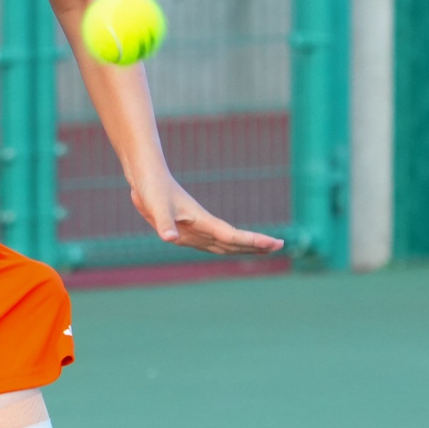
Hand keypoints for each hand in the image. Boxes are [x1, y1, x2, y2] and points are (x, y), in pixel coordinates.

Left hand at [130, 175, 284, 255]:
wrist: (148, 178)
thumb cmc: (153, 190)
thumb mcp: (156, 207)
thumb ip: (163, 223)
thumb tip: (169, 239)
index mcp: (202, 222)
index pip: (232, 236)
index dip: (253, 241)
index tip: (275, 242)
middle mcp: (204, 227)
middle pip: (235, 240)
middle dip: (258, 244)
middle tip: (280, 245)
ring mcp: (198, 229)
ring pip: (227, 243)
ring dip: (247, 246)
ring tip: (266, 249)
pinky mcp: (190, 231)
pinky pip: (214, 243)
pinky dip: (228, 247)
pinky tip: (233, 249)